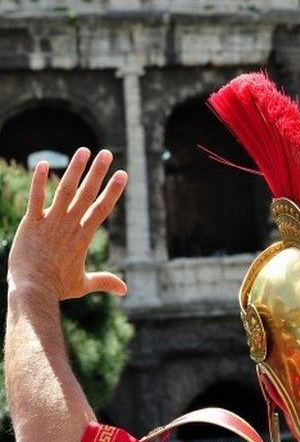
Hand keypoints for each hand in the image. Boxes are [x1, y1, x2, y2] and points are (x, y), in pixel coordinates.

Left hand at [6, 148, 127, 299]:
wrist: (34, 290)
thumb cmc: (57, 287)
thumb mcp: (83, 284)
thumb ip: (104, 282)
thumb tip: (125, 290)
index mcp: (84, 235)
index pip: (102, 208)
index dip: (113, 190)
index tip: (123, 174)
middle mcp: (71, 224)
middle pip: (88, 193)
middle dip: (98, 172)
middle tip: (107, 154)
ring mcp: (51, 222)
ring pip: (66, 190)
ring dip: (75, 169)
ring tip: (84, 151)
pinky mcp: (32, 223)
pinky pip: (36, 198)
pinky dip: (39, 181)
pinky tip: (41, 164)